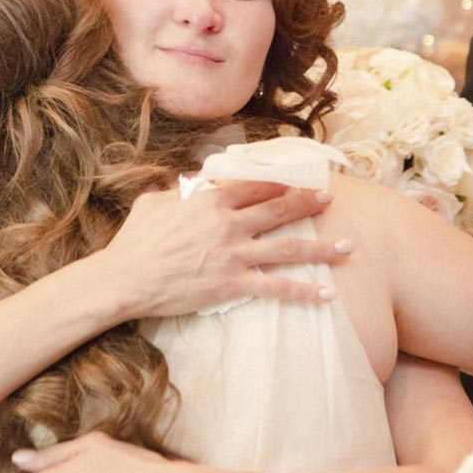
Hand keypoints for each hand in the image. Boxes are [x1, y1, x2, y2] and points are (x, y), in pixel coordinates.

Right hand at [98, 180, 348, 319]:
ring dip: (320, 247)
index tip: (298, 178)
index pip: (255, 185)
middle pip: (279, 210)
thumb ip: (179, 191)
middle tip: (331, 201)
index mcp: (211, 200)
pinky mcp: (232, 285)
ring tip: (346, 246)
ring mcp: (234, 255)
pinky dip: (304, 292)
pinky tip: (327, 294)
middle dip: (308, 204)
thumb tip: (192, 186)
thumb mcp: (155, 202)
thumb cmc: (135, 241)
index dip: (280, 181)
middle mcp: (229, 224)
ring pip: (287, 248)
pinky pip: (276, 288)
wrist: (125, 278)